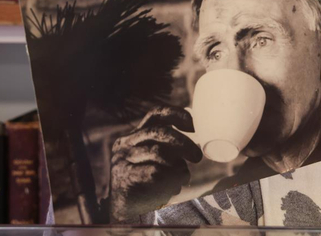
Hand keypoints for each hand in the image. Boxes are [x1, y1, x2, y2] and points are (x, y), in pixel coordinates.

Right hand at [108, 106, 202, 222]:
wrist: (127, 206)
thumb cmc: (150, 178)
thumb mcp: (160, 157)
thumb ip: (171, 145)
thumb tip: (196, 141)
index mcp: (137, 133)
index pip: (157, 113)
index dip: (177, 114)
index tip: (193, 126)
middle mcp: (127, 142)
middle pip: (160, 131)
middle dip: (183, 142)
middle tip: (197, 156)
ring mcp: (123, 159)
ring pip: (158, 152)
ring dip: (176, 165)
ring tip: (182, 178)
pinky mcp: (124, 176)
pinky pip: (154, 172)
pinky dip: (169, 179)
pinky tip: (173, 187)